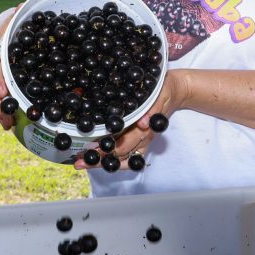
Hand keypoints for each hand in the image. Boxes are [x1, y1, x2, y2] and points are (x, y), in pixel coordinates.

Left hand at [74, 70, 188, 168]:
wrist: (176, 91)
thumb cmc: (164, 90)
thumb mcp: (159, 95)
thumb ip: (152, 109)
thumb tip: (143, 123)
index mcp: (146, 129)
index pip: (124, 145)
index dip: (106, 150)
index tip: (90, 151)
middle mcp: (143, 139)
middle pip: (119, 156)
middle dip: (98, 160)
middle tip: (78, 162)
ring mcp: (143, 142)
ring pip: (122, 159)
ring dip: (102, 162)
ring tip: (82, 163)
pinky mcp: (141, 141)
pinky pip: (128, 157)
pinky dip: (114, 161)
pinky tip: (98, 161)